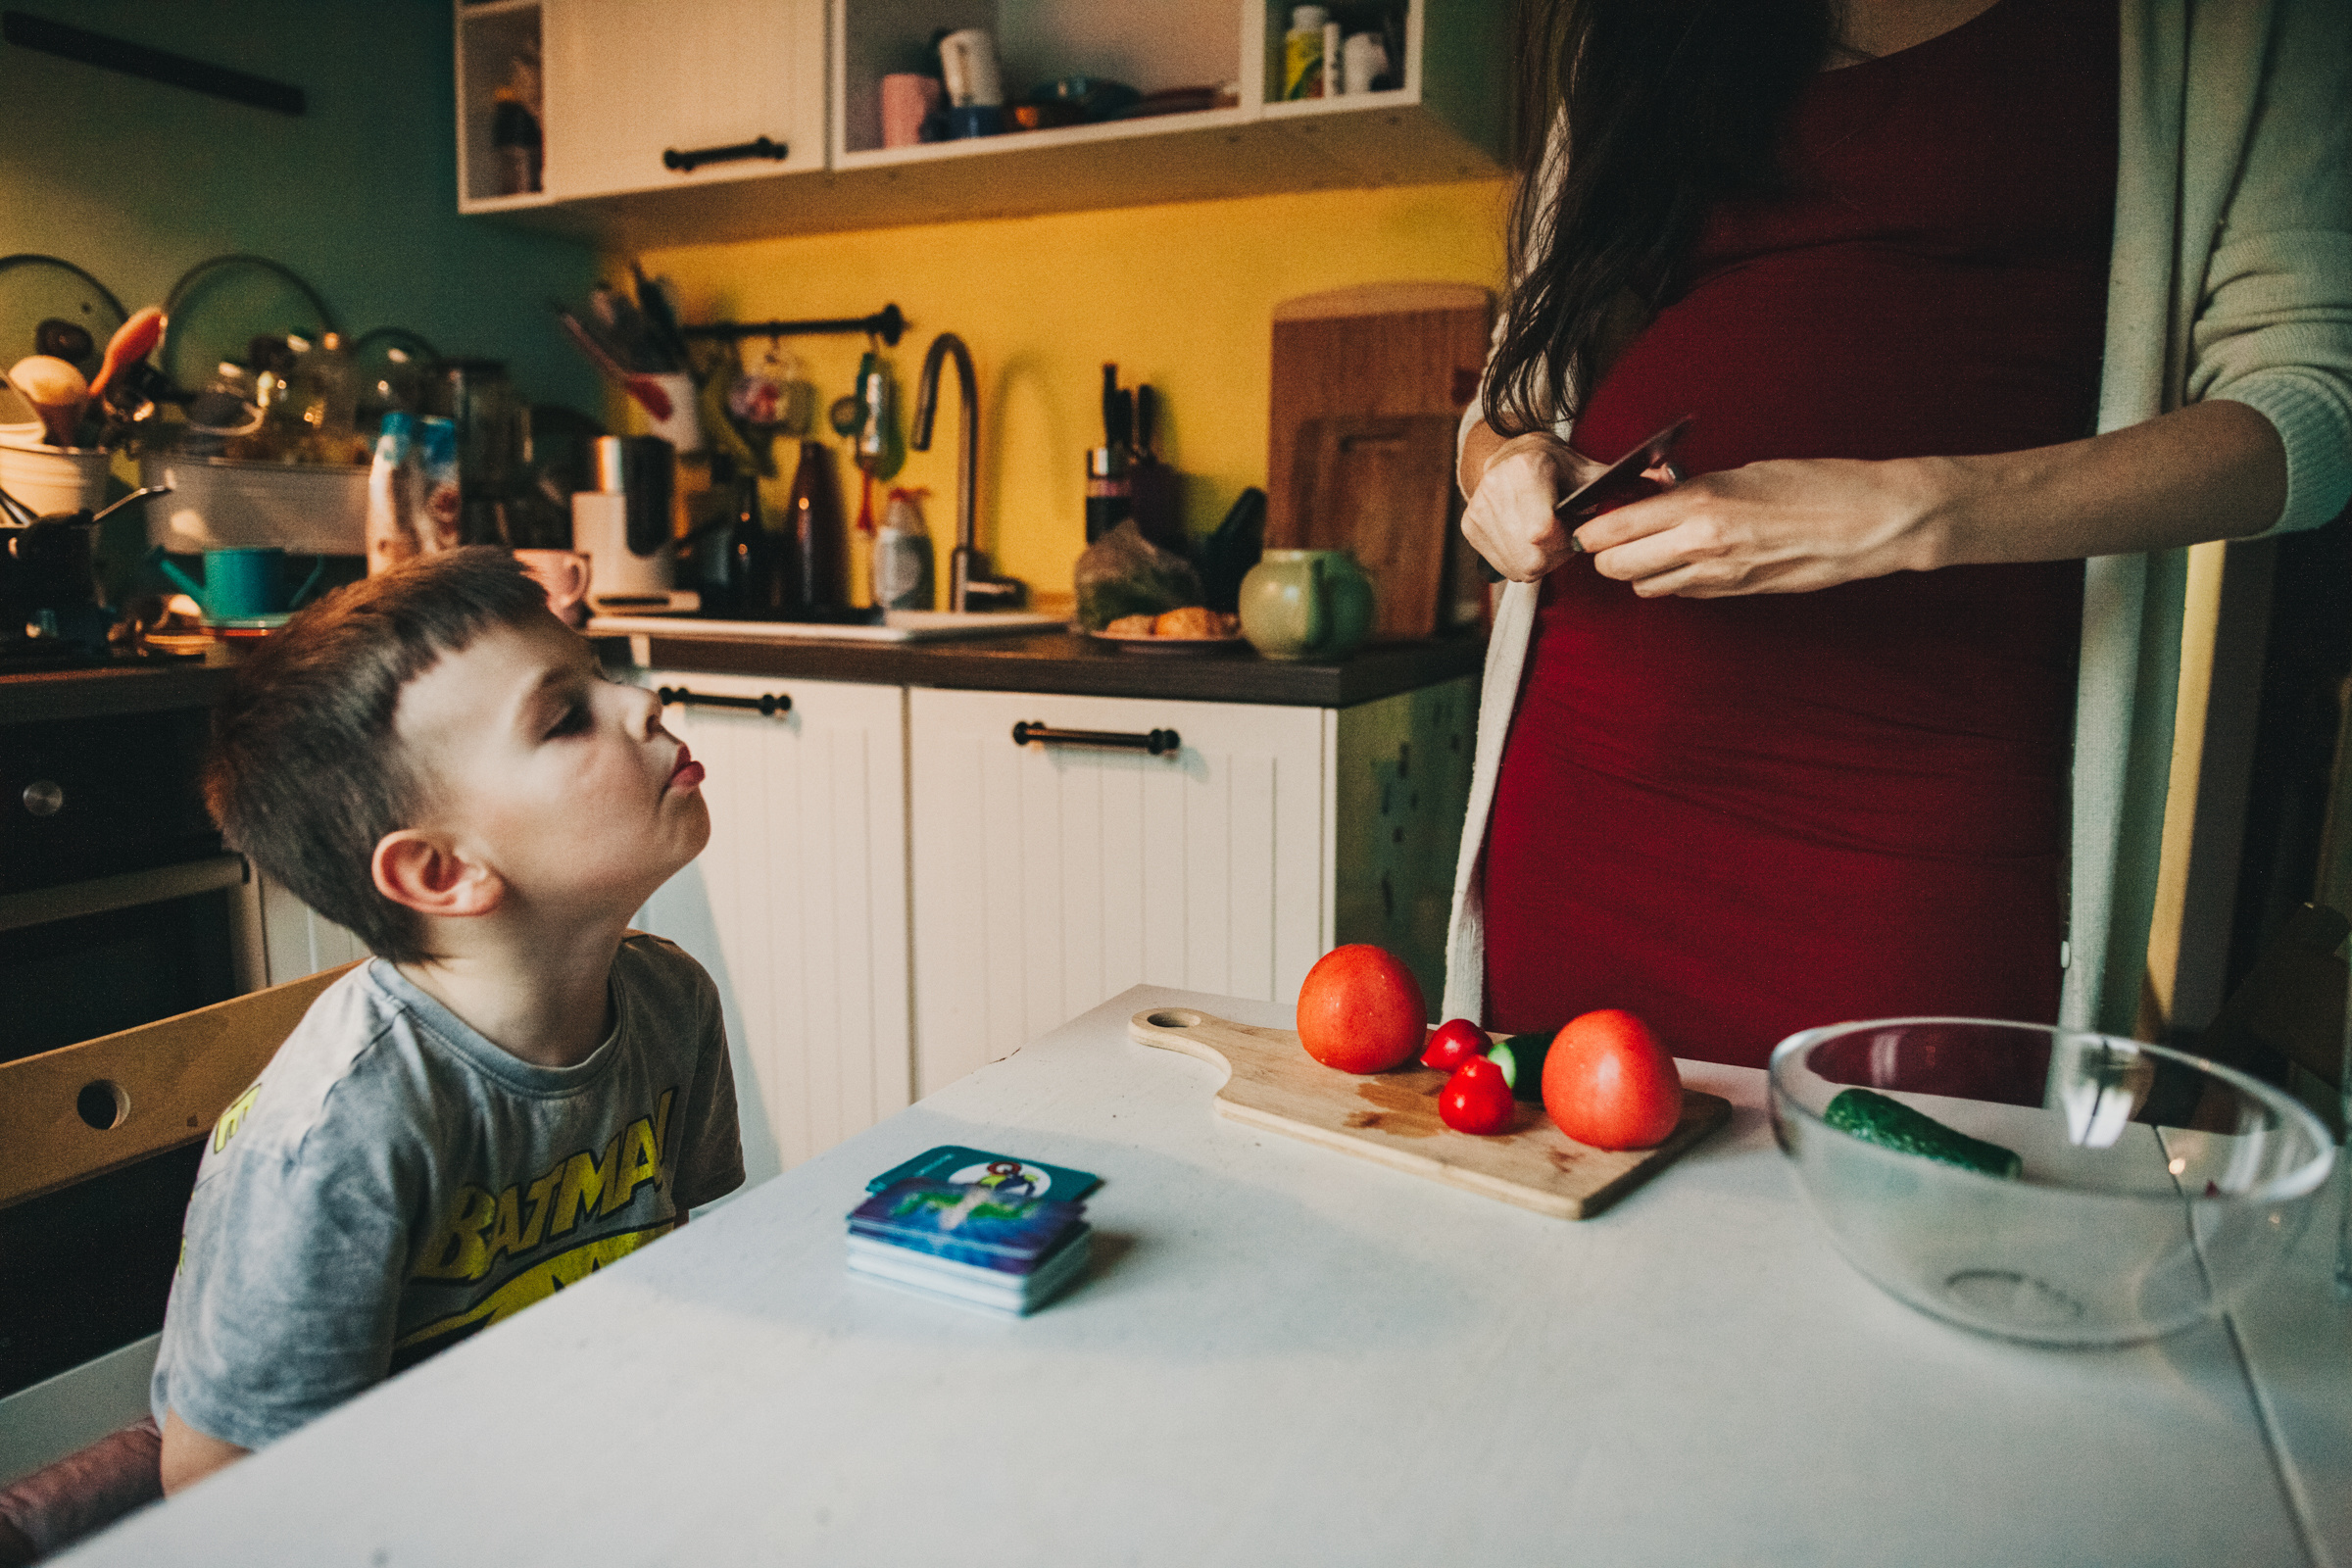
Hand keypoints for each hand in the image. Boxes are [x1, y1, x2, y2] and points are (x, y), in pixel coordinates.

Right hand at [1460, 433, 1608, 582]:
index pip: (1544, 533)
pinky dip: (1523, 561)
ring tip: (1547, 536)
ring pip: (1520, 567)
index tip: (1573, 525)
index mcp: (1524, 469)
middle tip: (1563, 534)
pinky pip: (1505, 566)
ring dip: (1541, 560)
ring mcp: (1478, 510)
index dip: (1566, 539)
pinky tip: (1529, 541)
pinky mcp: (1469, 527)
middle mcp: (1494, 489)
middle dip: (1556, 555)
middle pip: (1533, 557)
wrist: (1508, 454)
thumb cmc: (1553, 464)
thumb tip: (1660, 483)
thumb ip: (1617, 484)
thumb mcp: (1586, 469)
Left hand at [1578, 455, 1942, 597]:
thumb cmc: (1815, 485)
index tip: (1590, 519)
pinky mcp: (1735, 594)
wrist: (1867, 524)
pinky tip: (1687, 557)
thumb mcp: (1743, 472)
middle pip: (1615, 567)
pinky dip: (1672, 579)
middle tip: (1614, 535)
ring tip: (1655, 544)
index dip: (1592, 527)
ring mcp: (1717, 575)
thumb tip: (1652, 496)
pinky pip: (1681, 593)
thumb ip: (1692, 488)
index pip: (1612, 528)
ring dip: (1639, 568)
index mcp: (1699, 503)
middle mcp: (1700, 544)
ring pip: (1645, 587)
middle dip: (1606, 553)